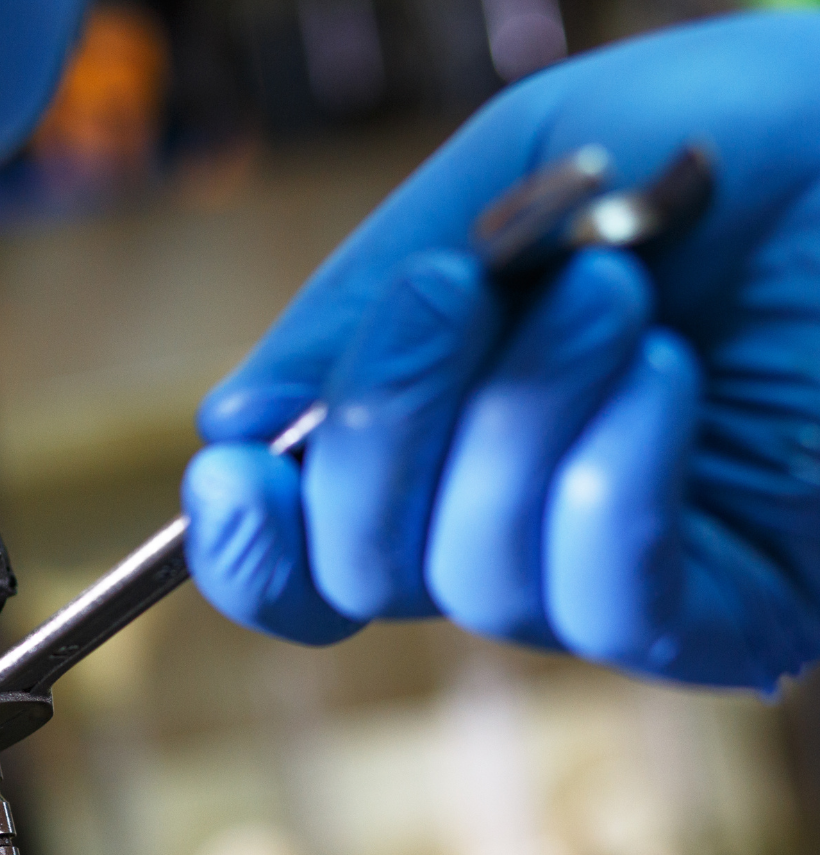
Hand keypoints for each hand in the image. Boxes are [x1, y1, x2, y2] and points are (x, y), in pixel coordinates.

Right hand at [184, 12, 819, 689]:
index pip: (303, 550)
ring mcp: (610, 573)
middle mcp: (505, 524)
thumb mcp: (511, 174)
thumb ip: (362, 296)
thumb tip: (233, 425)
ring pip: (474, 577)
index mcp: (438, 441)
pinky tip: (662, 374)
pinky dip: (607, 484)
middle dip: (382, 426)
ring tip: (610, 288)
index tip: (236, 459)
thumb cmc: (726, 141)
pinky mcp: (726, 607)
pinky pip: (602, 602)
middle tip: (459, 288)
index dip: (246, 535)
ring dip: (520, 420)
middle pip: (356, 569)